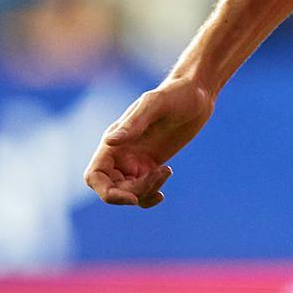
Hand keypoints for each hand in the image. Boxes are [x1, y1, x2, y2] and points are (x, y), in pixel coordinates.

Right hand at [82, 78, 215, 207]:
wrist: (197, 94)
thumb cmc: (175, 94)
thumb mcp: (156, 104)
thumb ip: (133, 123)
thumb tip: (109, 141)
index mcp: (114, 141)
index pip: (95, 176)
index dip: (107, 192)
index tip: (132, 199)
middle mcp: (120, 154)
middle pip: (112, 189)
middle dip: (133, 191)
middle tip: (160, 175)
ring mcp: (135, 161)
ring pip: (128, 192)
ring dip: (145, 191)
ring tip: (166, 171)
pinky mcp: (150, 165)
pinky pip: (141, 190)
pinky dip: (149, 196)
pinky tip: (162, 190)